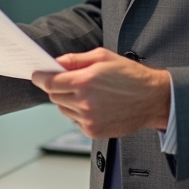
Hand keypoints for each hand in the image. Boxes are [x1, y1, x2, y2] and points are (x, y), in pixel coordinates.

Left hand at [31, 48, 170, 139]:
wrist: (152, 99)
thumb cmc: (130, 75)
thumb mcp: (103, 57)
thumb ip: (76, 59)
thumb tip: (56, 62)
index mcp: (85, 81)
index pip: (50, 82)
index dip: (40, 77)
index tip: (37, 75)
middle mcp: (85, 103)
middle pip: (54, 96)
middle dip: (57, 87)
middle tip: (70, 80)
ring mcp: (89, 119)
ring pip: (63, 109)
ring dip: (67, 100)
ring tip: (87, 93)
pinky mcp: (93, 131)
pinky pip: (75, 120)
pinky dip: (78, 112)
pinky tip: (94, 105)